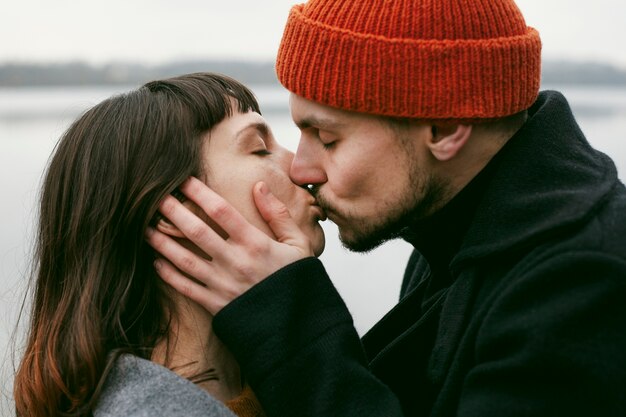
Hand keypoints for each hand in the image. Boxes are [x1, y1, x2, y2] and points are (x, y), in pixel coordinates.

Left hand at [146, 177, 313, 313]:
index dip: (199, 192)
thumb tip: (259, 186)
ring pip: (184, 259)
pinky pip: (186, 287)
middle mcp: (235, 261)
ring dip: (162, 242)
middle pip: (196, 231)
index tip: (183, 180)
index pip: (221, 211)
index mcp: (256, 243)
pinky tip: (155, 261)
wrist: (297, 325)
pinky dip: (168, 274)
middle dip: (173, 212)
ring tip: (144, 227)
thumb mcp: (299, 244)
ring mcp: (223, 284)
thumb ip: (278, 214)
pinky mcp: (216, 304)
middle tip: (154, 196)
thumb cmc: (298, 281)